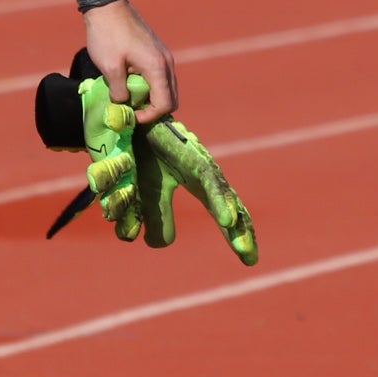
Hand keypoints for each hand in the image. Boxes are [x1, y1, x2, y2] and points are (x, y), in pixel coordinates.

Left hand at [82, 0, 174, 120]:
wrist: (107, 6)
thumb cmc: (107, 35)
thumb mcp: (109, 68)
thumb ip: (119, 92)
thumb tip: (123, 105)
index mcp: (157, 67)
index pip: (166, 104)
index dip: (149, 116)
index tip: (131, 116)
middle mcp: (167, 62)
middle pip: (172, 98)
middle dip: (154, 109)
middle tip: (133, 111)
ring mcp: (164, 56)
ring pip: (167, 88)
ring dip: (152, 98)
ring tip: (130, 98)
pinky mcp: (158, 52)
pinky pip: (161, 77)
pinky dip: (151, 86)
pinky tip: (132, 84)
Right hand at [133, 115, 259, 263]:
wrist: (127, 116)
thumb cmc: (140, 152)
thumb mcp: (148, 190)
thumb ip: (157, 217)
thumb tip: (162, 244)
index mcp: (198, 182)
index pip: (223, 211)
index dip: (236, 235)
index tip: (250, 260)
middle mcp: (203, 171)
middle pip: (229, 203)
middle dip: (240, 231)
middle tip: (250, 258)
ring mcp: (197, 159)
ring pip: (221, 192)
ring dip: (231, 217)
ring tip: (241, 243)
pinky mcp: (187, 150)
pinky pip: (207, 177)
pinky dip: (220, 199)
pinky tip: (228, 219)